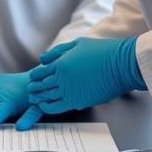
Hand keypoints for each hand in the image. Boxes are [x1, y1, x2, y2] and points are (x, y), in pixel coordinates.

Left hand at [28, 37, 145, 113]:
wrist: (121, 65)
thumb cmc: (102, 51)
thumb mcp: (77, 44)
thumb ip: (58, 52)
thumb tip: (42, 58)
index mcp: (60, 63)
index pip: (39, 72)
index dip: (34, 76)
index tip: (33, 79)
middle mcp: (62, 78)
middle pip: (41, 85)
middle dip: (34, 88)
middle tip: (31, 90)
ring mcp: (69, 91)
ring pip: (47, 97)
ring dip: (38, 98)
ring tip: (34, 99)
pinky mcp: (78, 101)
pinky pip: (57, 107)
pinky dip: (48, 107)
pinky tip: (44, 106)